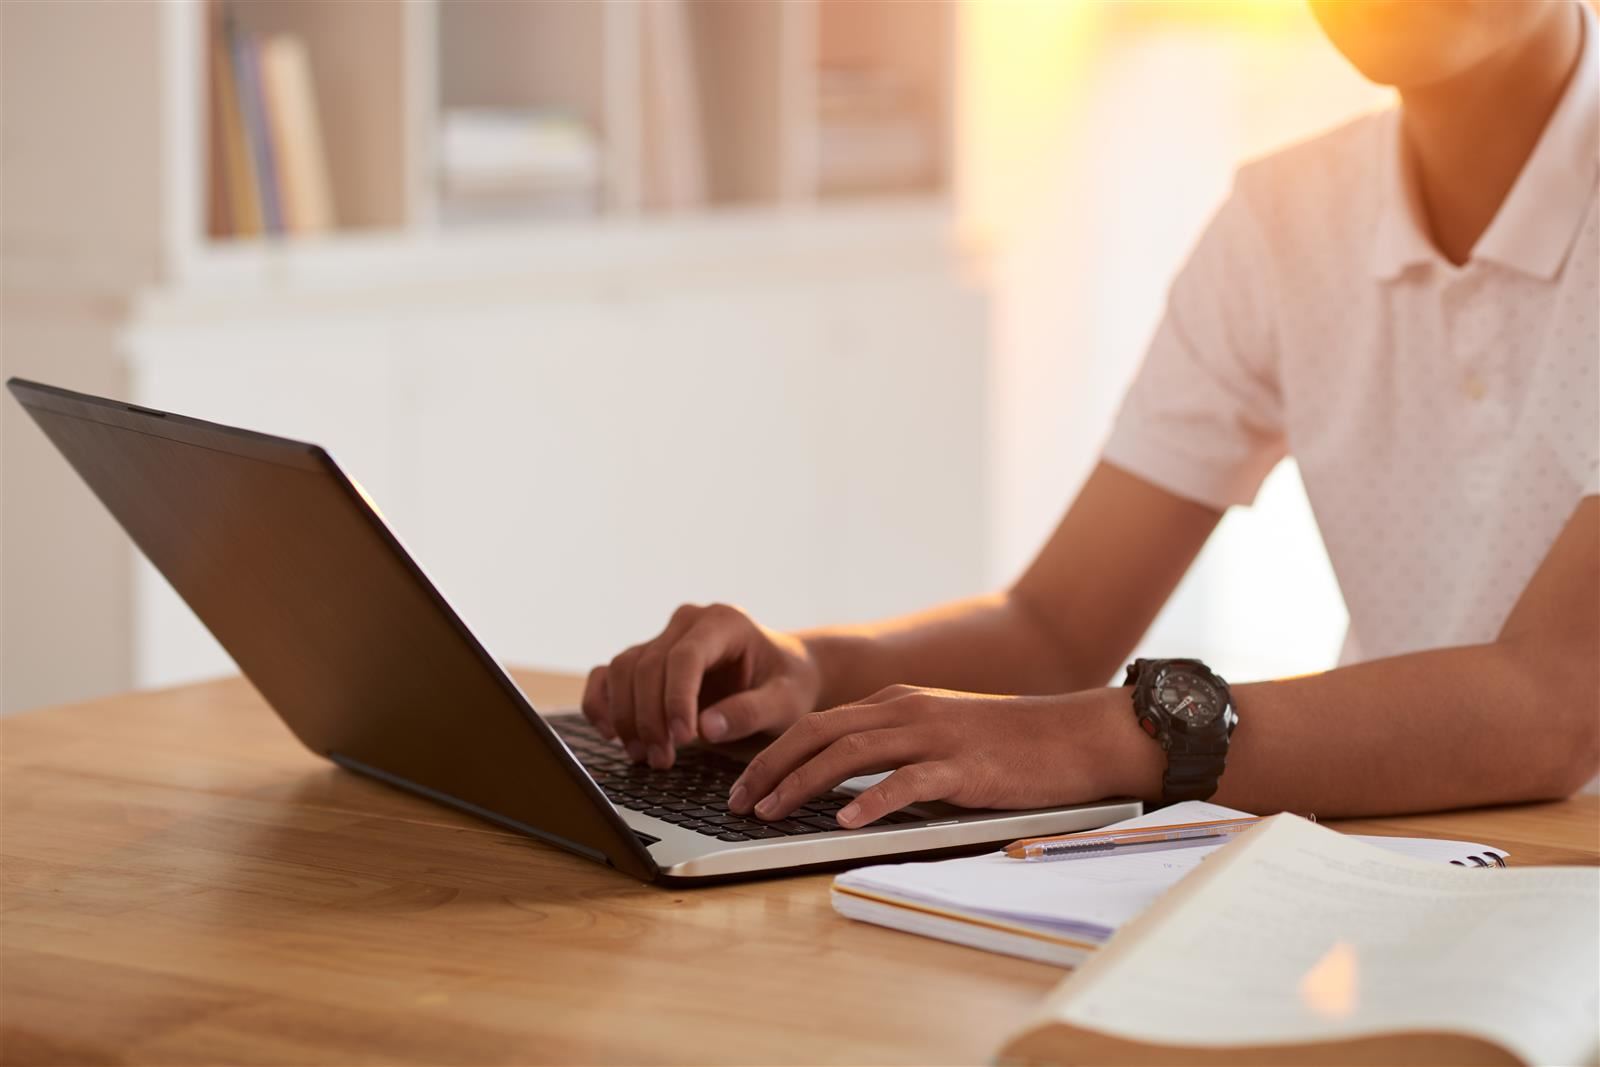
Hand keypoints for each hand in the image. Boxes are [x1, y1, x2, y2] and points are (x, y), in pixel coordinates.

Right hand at [581, 603, 821, 767]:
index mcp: (724, 622)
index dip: (677, 698)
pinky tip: (612, 734)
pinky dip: (602, 704)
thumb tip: (707, 728)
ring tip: (646, 756)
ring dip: (627, 717)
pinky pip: (608, 675)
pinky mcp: (645, 659)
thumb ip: (752, 712)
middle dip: (650, 717)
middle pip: (648, 665)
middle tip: (663, 760)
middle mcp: (688, 623)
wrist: (783, 675)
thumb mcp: (786, 701)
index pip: (685, 656)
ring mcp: (662, 638)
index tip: (684, 739)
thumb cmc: (788, 685)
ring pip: (622, 670)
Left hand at [727, 685, 1154, 826]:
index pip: (817, 724)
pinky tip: (846, 821)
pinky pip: (907, 781)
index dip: (772, 754)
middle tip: (737, 803)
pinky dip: (872, 800)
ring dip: (802, 783)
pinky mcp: (963, 767)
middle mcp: (906, 711)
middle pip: (819, 732)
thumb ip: (892, 747)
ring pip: (849, 753)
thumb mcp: (937, 732)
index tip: (741, 786)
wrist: (1072, 735)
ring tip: (771, 812)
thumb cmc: (1005, 743)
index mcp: (895, 703)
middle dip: (769, 767)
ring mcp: (934, 736)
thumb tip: (839, 782)